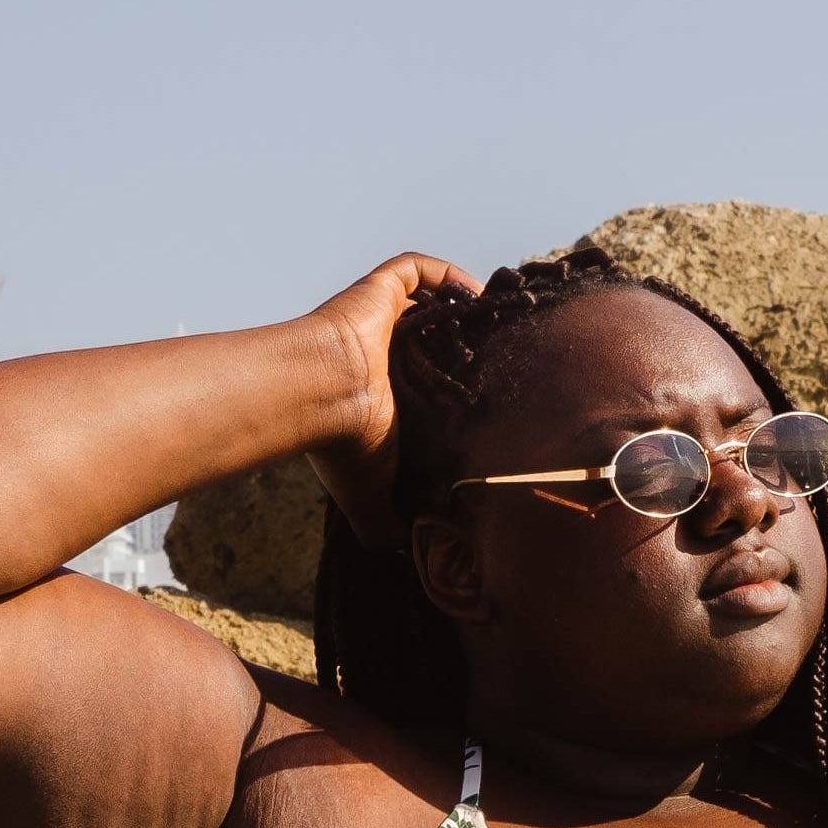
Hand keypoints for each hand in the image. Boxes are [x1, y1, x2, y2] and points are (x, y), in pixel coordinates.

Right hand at [305, 252, 480, 545]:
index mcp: (382, 399)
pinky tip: (475, 293)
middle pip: (432, 346)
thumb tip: (403, 558)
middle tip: (506, 361)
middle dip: (466, 350)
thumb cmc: (346, 445)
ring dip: (461, 311)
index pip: (426, 392)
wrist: (321, 394)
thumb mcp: (372, 498)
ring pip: (428, 306)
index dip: (455, 395)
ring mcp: (380, 322)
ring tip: (500, 324)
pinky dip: (445, 275)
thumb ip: (386, 527)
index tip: (491, 407)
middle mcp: (383, 359)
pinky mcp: (379, 291)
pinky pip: (415, 270)